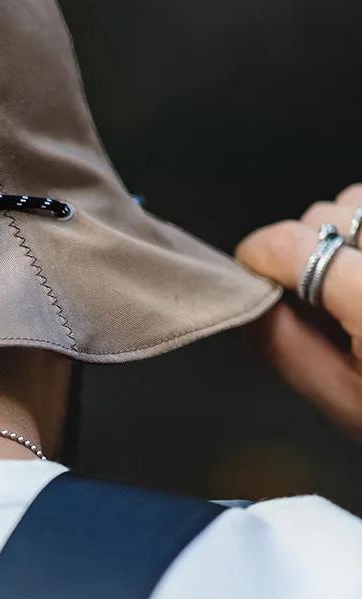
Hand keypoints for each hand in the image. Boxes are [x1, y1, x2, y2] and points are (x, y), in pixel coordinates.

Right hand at [236, 184, 361, 438]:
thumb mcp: (344, 398)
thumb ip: (284, 345)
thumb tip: (248, 299)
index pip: (290, 244)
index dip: (257, 258)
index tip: (250, 275)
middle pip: (326, 215)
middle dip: (306, 249)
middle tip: (320, 297)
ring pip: (359, 200)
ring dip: (346, 231)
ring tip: (358, 280)